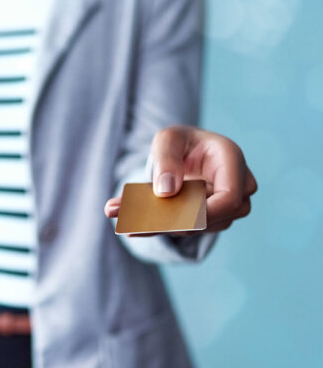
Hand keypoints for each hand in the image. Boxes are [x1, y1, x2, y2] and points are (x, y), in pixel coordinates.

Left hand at [104, 125, 257, 236]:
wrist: (181, 152)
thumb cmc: (179, 142)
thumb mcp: (167, 139)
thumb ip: (166, 159)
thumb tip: (166, 191)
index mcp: (231, 159)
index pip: (230, 197)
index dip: (206, 213)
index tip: (175, 216)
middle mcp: (238, 184)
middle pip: (218, 217)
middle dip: (180, 223)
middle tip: (140, 225)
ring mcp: (228, 204)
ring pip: (205, 227)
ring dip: (168, 227)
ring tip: (129, 224)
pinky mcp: (212, 218)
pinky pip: (191, 229)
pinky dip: (163, 228)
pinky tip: (133, 226)